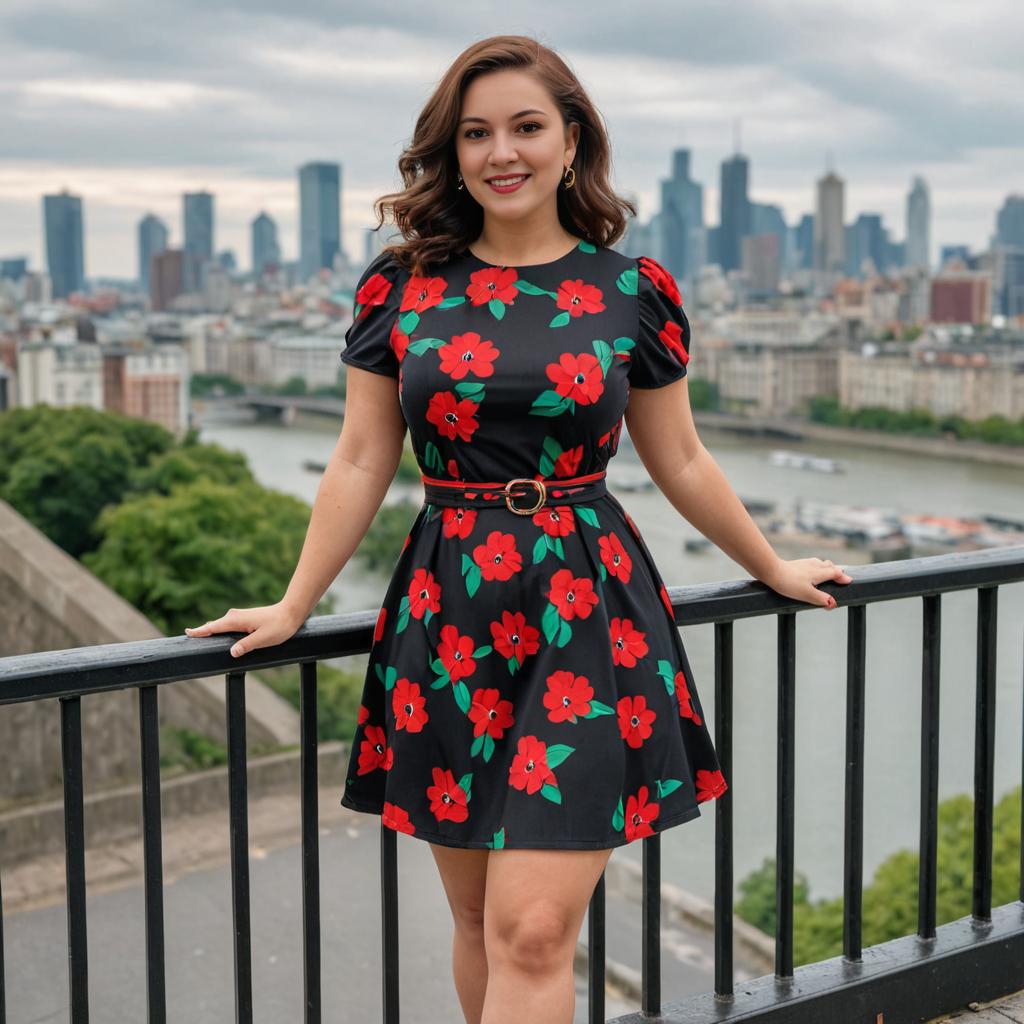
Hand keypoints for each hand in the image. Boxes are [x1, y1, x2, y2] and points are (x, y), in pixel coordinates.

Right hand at [184, 601, 305, 656]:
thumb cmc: (279, 626)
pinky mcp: (244, 619)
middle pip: (214, 626)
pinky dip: (219, 630)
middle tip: (187, 637)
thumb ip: (247, 645)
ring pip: (220, 625)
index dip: (199, 631)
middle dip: (201, 632)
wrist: (291, 612)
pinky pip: (227, 626)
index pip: (213, 627)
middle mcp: (234, 616)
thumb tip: (232, 652)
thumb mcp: (263, 639)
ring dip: (210, 631)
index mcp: (236, 620)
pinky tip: (216, 636)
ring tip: (197, 638)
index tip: (186, 633)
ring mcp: (239, 616)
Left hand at [763, 557, 851, 609]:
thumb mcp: (807, 594)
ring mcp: (804, 563)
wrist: (770, 571)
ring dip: (825, 568)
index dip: (842, 577)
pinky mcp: (795, 564)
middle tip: (840, 577)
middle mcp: (813, 565)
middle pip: (829, 566)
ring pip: (819, 563)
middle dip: (835, 571)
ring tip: (827, 573)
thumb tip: (833, 603)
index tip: (849, 581)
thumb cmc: (788, 583)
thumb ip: (821, 598)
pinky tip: (809, 572)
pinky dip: (815, 567)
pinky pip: (810, 564)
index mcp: (819, 572)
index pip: (835, 573)